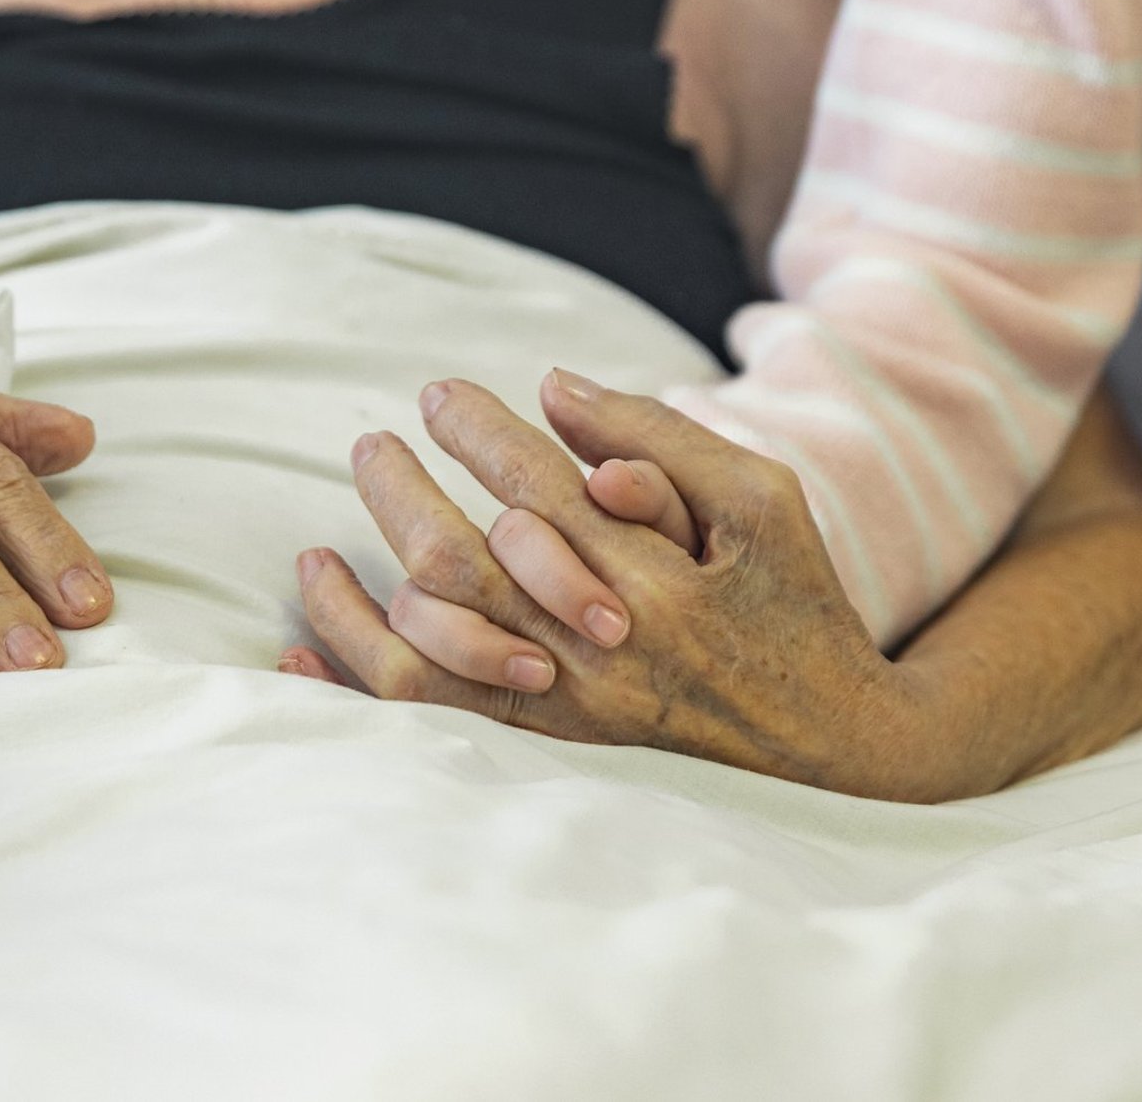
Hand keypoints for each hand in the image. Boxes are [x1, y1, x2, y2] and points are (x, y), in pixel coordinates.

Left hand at [284, 371, 930, 798]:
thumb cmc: (798, 603)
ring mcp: (569, 713)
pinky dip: (358, 690)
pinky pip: (432, 726)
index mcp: (657, 580)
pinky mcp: (552, 754)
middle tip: (368, 443)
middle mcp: (600, 651)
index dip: (476, 432)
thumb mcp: (762, 501)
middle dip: (399, 494)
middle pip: (462, 564)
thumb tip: (553, 388)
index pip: (535, 487)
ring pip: (428, 653)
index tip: (437, 393)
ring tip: (311, 553)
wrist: (838, 746)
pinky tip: (303, 657)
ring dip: (355, 598)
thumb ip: (661, 439)